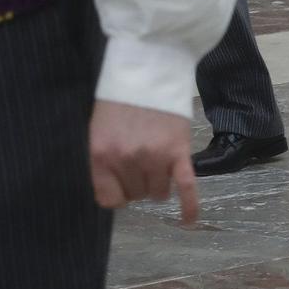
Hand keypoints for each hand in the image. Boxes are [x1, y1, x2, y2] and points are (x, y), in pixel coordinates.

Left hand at [89, 101, 199, 222]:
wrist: (151, 68)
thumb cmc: (121, 98)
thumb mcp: (99, 130)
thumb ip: (104, 160)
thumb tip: (117, 189)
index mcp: (101, 156)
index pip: (110, 199)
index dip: (119, 193)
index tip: (123, 183)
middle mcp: (126, 161)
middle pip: (136, 194)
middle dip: (139, 182)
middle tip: (142, 159)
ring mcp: (153, 157)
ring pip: (158, 192)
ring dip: (159, 183)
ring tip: (160, 161)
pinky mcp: (179, 152)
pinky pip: (184, 187)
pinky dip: (188, 206)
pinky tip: (188, 220)